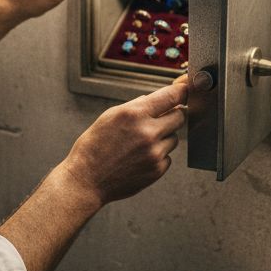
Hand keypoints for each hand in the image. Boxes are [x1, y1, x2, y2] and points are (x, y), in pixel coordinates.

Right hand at [59, 81, 187, 205]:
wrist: (86, 180)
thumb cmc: (94, 146)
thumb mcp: (110, 116)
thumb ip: (137, 106)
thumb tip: (159, 99)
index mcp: (134, 114)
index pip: (173, 96)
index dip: (182, 91)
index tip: (185, 91)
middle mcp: (148, 132)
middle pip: (180, 116)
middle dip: (173, 115)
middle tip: (158, 120)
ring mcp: (154, 153)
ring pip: (174, 138)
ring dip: (163, 138)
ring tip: (139, 144)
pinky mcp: (157, 170)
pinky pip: (168, 156)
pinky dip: (158, 155)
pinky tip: (138, 158)